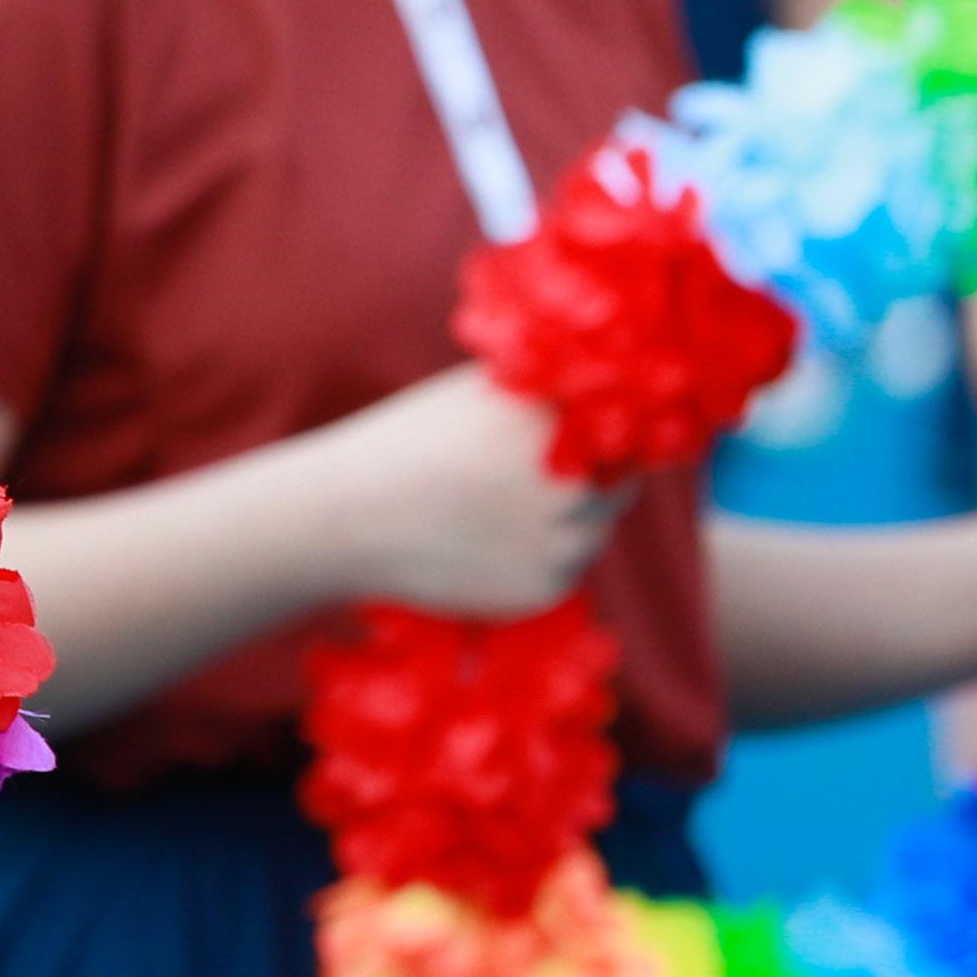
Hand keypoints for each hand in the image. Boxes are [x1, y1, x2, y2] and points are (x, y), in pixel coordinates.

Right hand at [328, 364, 621, 619]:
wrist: (349, 518)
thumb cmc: (407, 442)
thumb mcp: (479, 393)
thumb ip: (544, 395)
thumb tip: (597, 388)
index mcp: (563, 426)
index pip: (627, 428)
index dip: (611, 432)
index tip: (588, 435)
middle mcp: (578, 485)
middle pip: (622, 482)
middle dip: (593, 477)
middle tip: (531, 475)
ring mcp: (565, 543)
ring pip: (594, 530)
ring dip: (568, 520)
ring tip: (499, 508)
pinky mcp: (546, 588)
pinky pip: (564, 566)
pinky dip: (538, 556)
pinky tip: (486, 541)